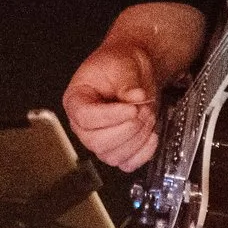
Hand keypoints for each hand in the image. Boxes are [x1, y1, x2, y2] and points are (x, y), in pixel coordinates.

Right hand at [63, 2, 206, 171]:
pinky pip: (128, 164)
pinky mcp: (118, 150)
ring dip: (137, 138)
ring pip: (113, 156)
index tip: (131, 108)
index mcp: (76, 100)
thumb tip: (135, 97)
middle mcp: (84, 125)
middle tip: (142, 110)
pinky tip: (151, 134)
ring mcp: (100, 140)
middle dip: (127, 128)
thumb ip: (127, 81)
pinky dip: (143, 153)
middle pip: (97, 142)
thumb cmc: (119, 65)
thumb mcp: (122, 64)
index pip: (85, 117)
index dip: (110, 116)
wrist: (134, 72)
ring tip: (148, 115)